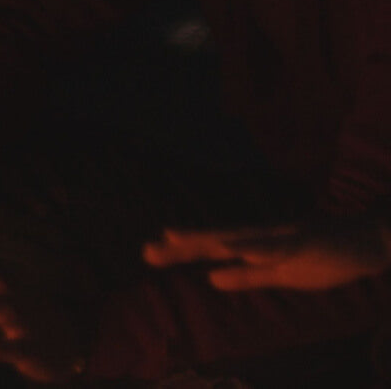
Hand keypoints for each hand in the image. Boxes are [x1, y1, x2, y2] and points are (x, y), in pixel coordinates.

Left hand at [143, 217, 390, 290]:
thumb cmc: (322, 256)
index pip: (213, 246)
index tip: (150, 249)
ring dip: (209, 240)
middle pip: (216, 238)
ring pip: (239, 238)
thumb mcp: (280, 275)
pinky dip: (255, 248)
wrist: (367, 241)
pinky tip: (235, 250)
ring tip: (177, 241)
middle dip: (182, 244)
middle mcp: (263, 235)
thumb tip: (212, 279)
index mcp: (256, 245)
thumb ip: (248, 277)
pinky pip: (277, 246)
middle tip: (147, 249)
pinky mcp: (306, 242)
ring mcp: (283, 236)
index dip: (183, 248)